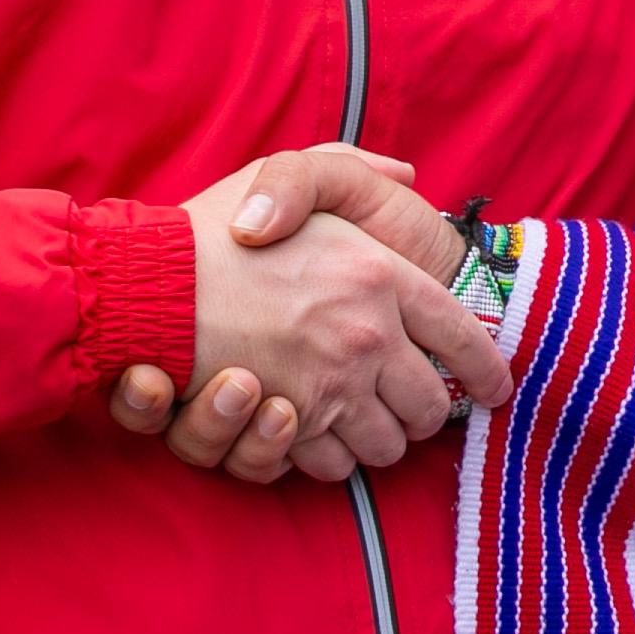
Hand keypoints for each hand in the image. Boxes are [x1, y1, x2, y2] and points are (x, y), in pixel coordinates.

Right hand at [108, 151, 492, 483]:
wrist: (139, 282)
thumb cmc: (213, 226)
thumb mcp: (296, 171)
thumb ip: (356, 169)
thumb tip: (406, 176)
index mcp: (380, 274)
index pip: (463, 336)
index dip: (487, 369)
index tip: (495, 388)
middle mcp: (367, 335)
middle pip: (430, 408)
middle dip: (420, 413)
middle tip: (403, 403)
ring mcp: (330, 386)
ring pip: (384, 447)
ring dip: (374, 440)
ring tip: (356, 418)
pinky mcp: (289, 426)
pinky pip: (331, 465)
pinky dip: (326, 458)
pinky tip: (312, 433)